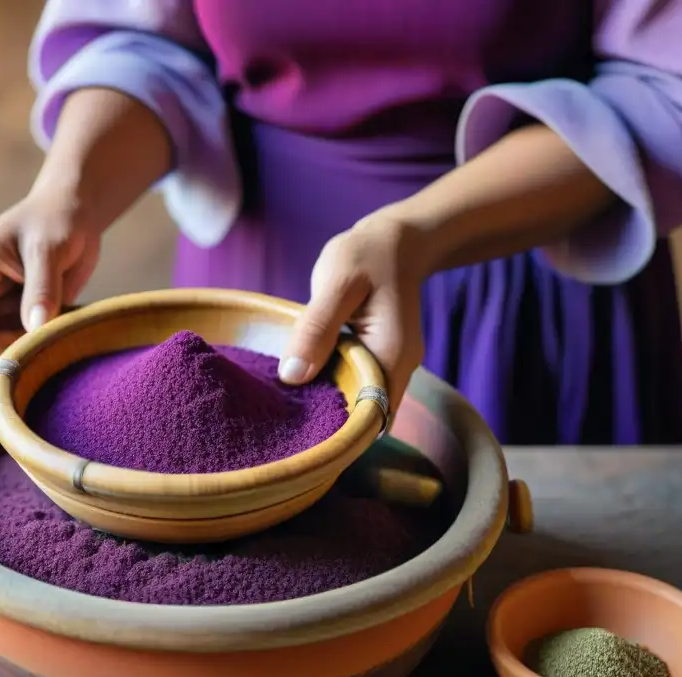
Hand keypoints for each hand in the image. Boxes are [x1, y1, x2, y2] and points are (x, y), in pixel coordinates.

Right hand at [0, 189, 100, 378]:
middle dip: (0, 359)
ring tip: (50, 352)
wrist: (71, 211)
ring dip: (17, 356)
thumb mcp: (50, 250)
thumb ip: (42, 289)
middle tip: (34, 373)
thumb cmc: (58, 221)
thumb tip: (34, 329)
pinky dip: (29, 349)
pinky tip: (52, 345)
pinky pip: (11, 341)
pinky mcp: (5, 311)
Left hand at [278, 208, 430, 416]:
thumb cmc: (366, 255)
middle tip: (282, 421)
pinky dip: (332, 384)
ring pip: (359, 399)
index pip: (370, 414)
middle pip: (365, 413)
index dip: (339, 429)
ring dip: (329, 402)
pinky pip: (355, 382)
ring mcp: (391, 364)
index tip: (300, 432)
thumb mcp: (336, 283)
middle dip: (329, 421)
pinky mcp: (377, 358)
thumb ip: (316, 329)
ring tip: (288, 404)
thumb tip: (292, 376)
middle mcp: (398, 367)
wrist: (397, 240)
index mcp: (393, 355)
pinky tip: (304, 380)